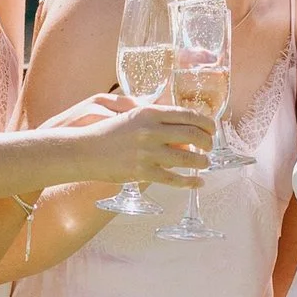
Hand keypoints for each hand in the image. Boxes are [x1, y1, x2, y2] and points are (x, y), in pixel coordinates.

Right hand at [53, 94, 215, 193]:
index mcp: (149, 112)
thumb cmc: (106, 132)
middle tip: (210, 147)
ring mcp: (147, 152)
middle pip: (193, 134)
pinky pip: (173, 179)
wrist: (84, 150)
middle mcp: (151, 130)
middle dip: (208, 142)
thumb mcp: (130, 115)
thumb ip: (154, 116)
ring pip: (187, 158)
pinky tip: (198, 183)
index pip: (188, 115)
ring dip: (202, 162)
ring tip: (205, 164)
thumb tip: (179, 123)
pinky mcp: (142, 172)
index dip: (206, 123)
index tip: (212, 129)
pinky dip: (189, 182)